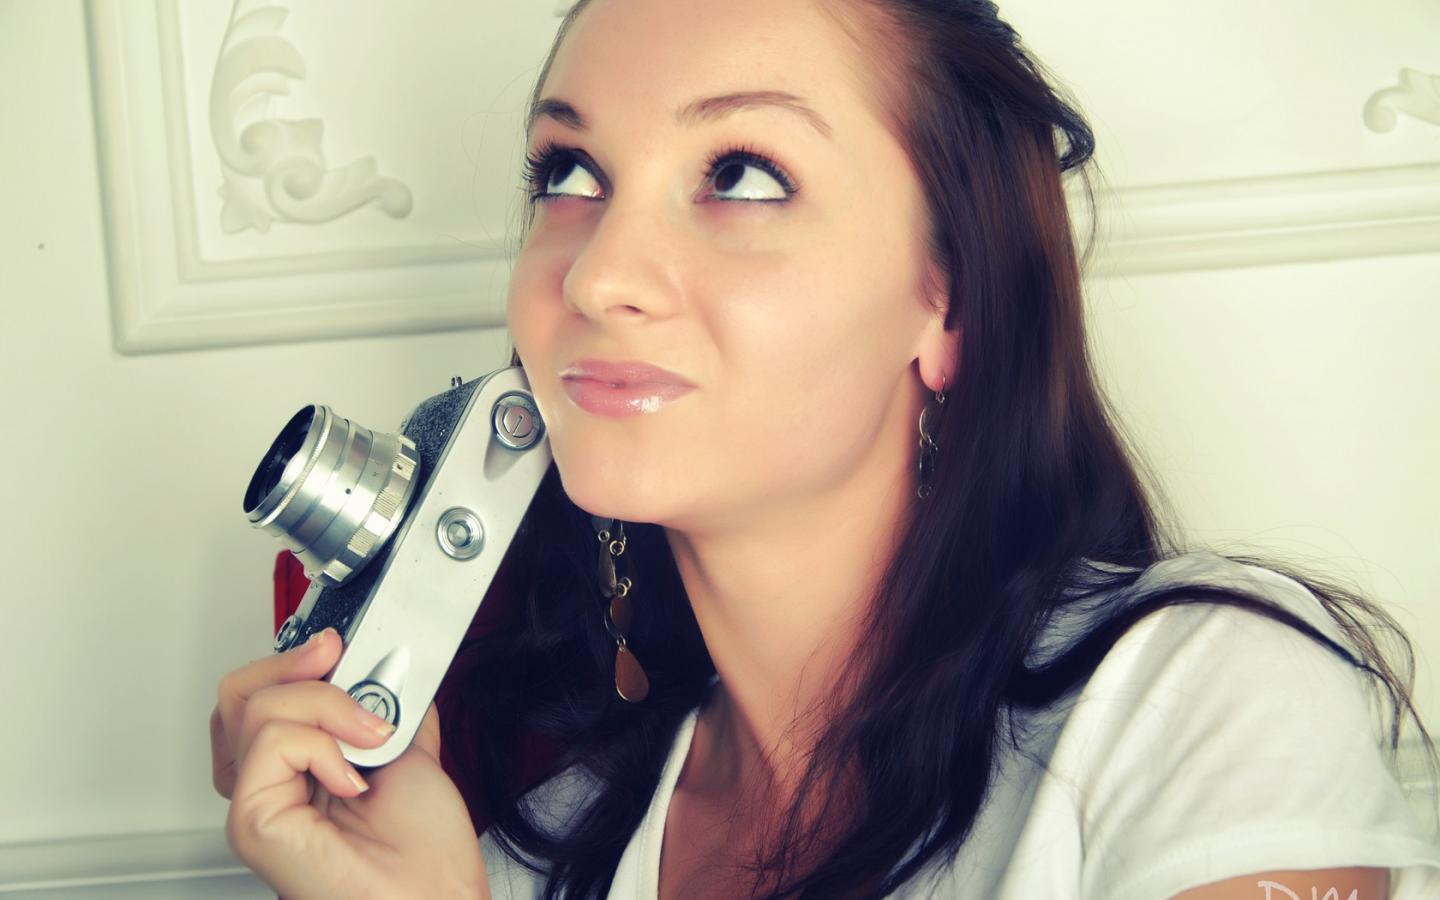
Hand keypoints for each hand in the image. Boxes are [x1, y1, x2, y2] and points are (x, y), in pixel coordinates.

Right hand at [210, 628, 489, 898]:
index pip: (262, 694)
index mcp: (300, 768)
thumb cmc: (426, 850)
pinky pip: (270, 741)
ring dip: (326, 704)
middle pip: (241, 693)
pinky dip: (320, 743)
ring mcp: (256, 802)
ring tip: (370, 740)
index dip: (294, 660)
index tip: (338, 643)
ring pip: (255, 706)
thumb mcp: (408, 748)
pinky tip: (352, 778)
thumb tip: (381, 662)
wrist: (435, 894)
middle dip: (295, 662)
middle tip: (341, 661)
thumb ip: (386, 705)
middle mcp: (271, 784)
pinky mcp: (251, 820)